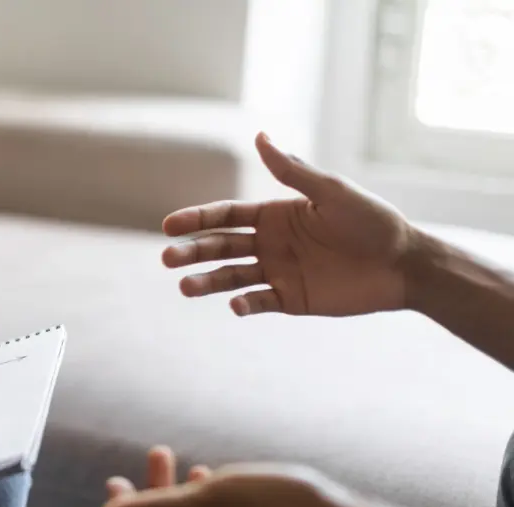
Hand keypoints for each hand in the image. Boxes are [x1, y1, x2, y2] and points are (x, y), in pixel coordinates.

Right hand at [162, 133, 415, 316]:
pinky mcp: (290, 300)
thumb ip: (292, 170)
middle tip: (168, 258)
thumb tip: (259, 136)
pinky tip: (236, 305)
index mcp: (274, 215)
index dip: (196, 219)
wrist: (403, 265)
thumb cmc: (372, 221)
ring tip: (184, 287)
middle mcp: (269, 244)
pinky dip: (245, 304)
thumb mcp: (331, 191)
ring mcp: (277, 272)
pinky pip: (259, 302)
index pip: (225, 216)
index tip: (170, 226)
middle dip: (192, 252)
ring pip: (231, 277)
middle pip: (219, 247)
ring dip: (207, 282)